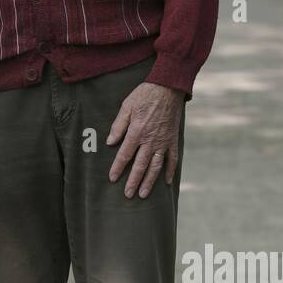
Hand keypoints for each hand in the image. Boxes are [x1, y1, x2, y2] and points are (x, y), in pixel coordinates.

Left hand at [106, 82, 183, 197]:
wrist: (168, 87)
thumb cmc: (144, 95)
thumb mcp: (126, 106)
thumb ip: (118, 126)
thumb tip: (110, 142)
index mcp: (136, 132)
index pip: (125, 155)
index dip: (117, 168)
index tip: (112, 179)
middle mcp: (150, 140)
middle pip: (140, 166)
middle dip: (133, 181)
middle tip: (128, 195)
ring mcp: (163, 141)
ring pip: (155, 166)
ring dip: (149, 181)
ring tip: (143, 194)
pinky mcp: (173, 139)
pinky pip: (172, 159)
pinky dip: (170, 171)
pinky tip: (166, 182)